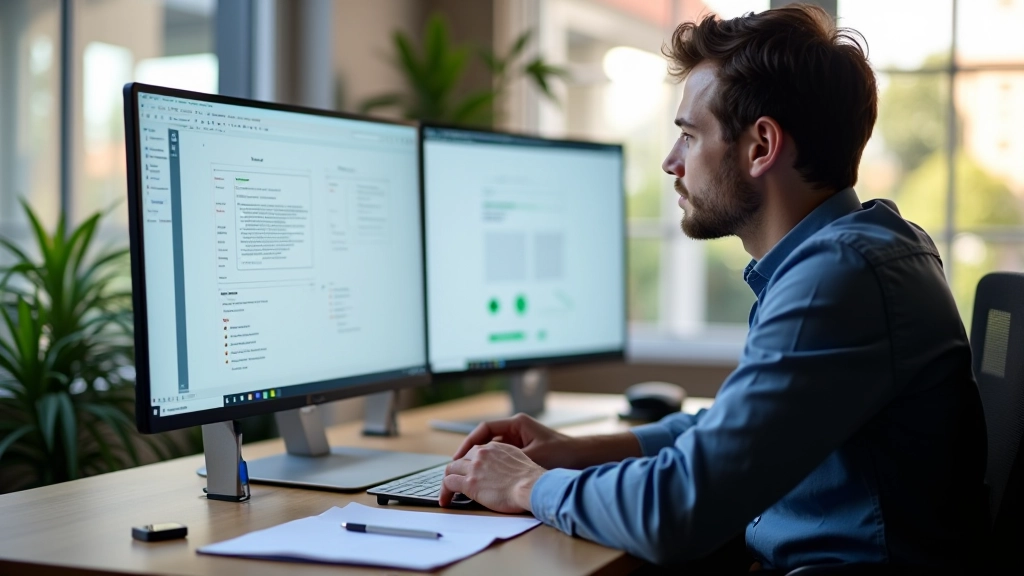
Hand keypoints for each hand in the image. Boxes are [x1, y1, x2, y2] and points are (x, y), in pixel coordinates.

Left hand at [440, 442, 545, 512]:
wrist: (531, 486)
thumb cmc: (531, 479)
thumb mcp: (519, 459)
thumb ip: (506, 460)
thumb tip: (503, 470)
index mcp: (494, 447)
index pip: (474, 452)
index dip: (469, 463)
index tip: (468, 471)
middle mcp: (481, 454)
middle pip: (460, 460)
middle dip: (457, 471)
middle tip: (455, 482)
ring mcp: (474, 468)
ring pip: (451, 470)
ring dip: (448, 481)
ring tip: (447, 492)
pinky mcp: (469, 483)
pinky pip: (448, 484)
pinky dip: (444, 492)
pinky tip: (445, 500)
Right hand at [453, 413, 575, 469]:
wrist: (583, 457)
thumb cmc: (562, 453)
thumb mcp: (533, 457)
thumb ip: (509, 461)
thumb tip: (486, 470)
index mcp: (517, 423)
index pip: (484, 428)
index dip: (469, 442)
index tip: (458, 457)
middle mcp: (517, 429)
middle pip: (486, 438)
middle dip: (472, 453)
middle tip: (458, 468)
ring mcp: (520, 440)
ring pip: (493, 449)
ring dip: (482, 461)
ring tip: (469, 475)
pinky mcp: (524, 451)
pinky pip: (502, 457)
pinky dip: (494, 466)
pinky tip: (487, 479)